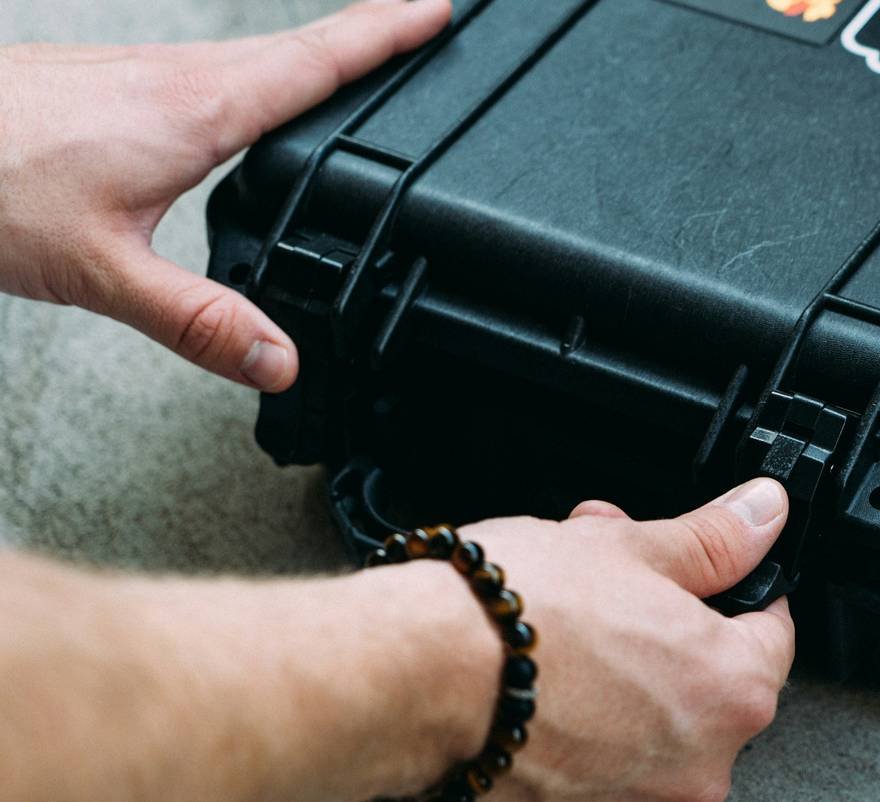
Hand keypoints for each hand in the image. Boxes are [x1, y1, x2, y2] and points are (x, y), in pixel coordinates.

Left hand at [0, 0, 450, 391]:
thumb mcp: (102, 272)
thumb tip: (282, 359)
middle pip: (299, 46)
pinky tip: (252, 103)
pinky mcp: (115, 83)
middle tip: (423, 27)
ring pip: (254, 55)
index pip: (319, 64)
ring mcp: (143, 72)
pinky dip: (262, 74)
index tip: (440, 15)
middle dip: (370, 34)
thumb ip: (199, 320)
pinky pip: (215, 69)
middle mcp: (177, 77)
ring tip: (361, 60)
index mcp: (196, 111)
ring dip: (317, 52)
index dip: (387, 36)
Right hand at [455, 478, 794, 801]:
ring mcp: (638, 801)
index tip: (707, 573)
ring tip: (568, 616)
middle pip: (707, 677)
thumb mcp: (630, 548)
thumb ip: (714, 540)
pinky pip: (605, 757)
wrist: (416, 674)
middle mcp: (699, 764)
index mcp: (731, 691)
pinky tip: (548, 673)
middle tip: (615, 578)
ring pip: (652, 716)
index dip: (738, 588)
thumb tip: (762, 515)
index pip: (772, 633)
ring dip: (624, 666)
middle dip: (664, 618)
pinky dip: (588, 716)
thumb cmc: (517, 615)